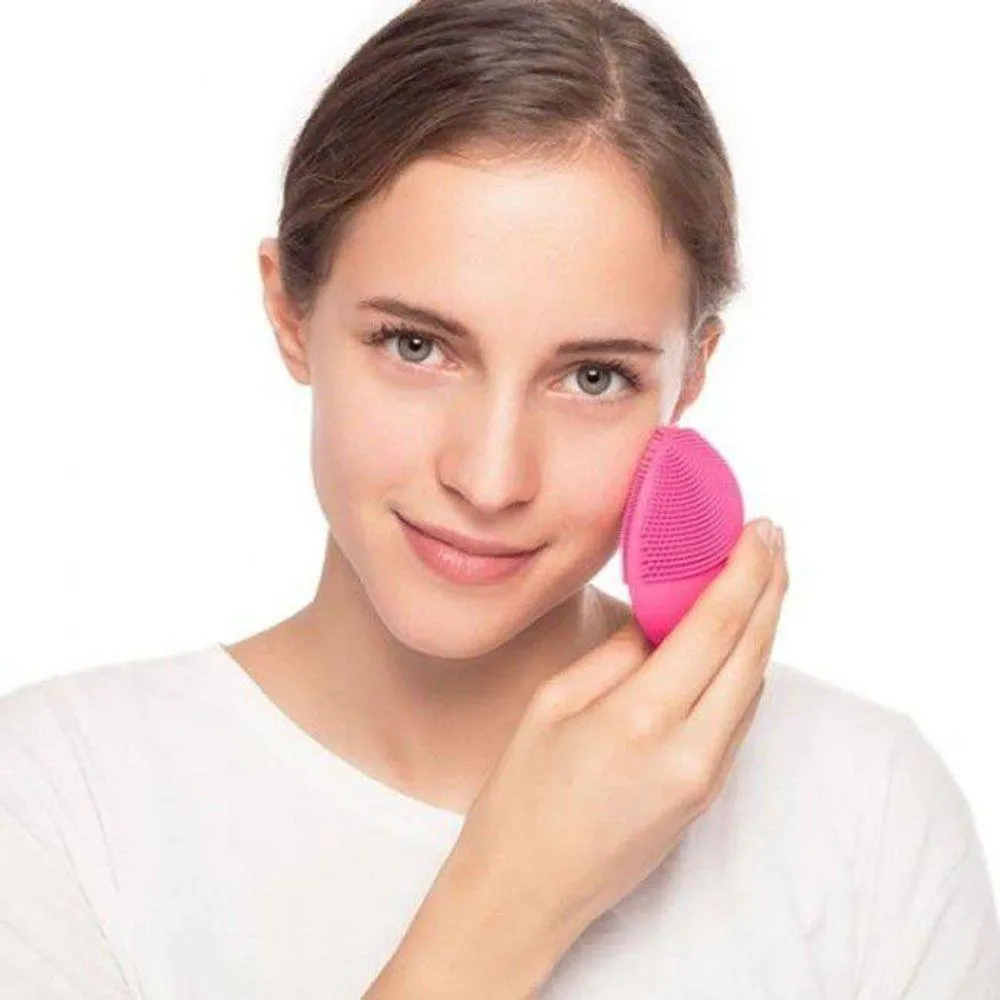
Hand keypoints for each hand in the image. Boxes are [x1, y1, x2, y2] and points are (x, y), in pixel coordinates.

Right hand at [440, 518, 787, 956]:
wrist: (527, 893)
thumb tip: (665, 617)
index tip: (760, 530)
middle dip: (771, 587)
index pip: (717, 625)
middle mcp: (691, 751)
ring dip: (762, 627)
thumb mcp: (554, 704)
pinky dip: (745, 670)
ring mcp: (706, 779)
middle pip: (754, 651)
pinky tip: (734, 643)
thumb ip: (620, 654)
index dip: (747, 570)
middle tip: (774, 540)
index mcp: (642, 718)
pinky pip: (739, 719)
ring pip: (754, 686)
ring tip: (758, 579)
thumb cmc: (522, 797)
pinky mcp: (707, 797)